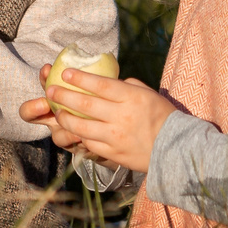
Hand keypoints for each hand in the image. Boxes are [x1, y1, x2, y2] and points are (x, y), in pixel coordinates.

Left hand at [22, 66, 175, 172]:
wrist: (176, 149)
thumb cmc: (163, 116)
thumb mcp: (149, 94)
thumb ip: (127, 86)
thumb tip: (109, 81)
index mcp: (131, 98)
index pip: (100, 85)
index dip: (80, 78)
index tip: (65, 73)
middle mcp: (121, 116)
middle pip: (85, 105)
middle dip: (64, 96)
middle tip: (51, 90)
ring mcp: (115, 137)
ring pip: (81, 127)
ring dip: (65, 118)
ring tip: (57, 112)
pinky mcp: (113, 154)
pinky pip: (90, 143)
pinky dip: (79, 136)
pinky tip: (72, 130)